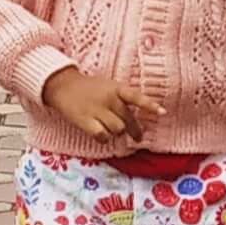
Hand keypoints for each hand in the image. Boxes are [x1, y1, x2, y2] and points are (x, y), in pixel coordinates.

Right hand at [40, 66, 161, 140]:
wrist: (63, 85)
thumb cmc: (88, 88)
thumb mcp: (108, 86)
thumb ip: (121, 99)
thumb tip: (134, 119)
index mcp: (116, 89)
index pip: (136, 97)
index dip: (150, 105)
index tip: (162, 112)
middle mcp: (109, 99)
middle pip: (128, 120)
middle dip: (135, 131)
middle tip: (138, 137)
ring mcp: (97, 110)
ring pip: (118, 130)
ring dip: (117, 133)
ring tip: (112, 130)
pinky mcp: (86, 121)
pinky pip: (102, 136)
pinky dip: (104, 139)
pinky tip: (102, 135)